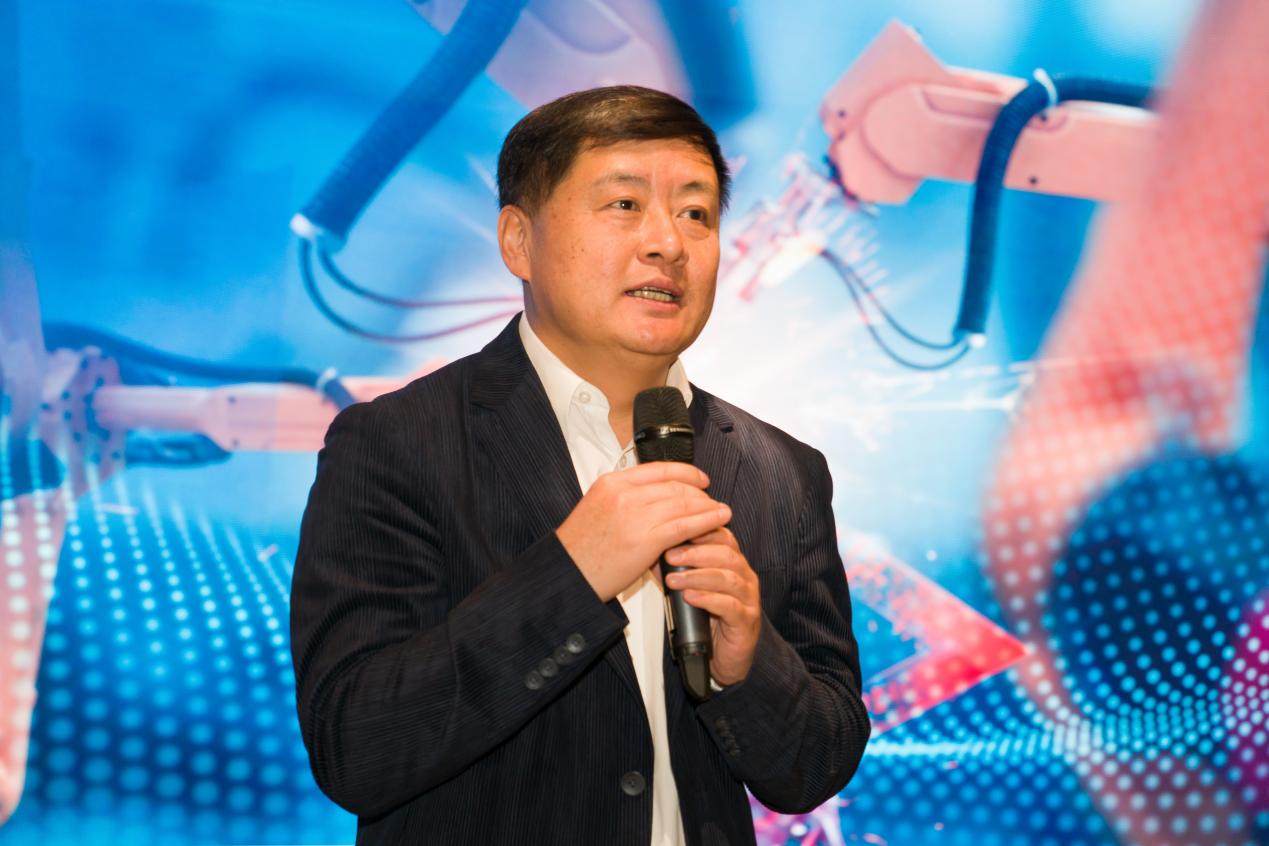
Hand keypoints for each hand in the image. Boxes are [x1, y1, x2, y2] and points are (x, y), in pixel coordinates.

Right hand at [557, 463, 731, 602]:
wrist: (567, 575)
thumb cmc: (580, 550)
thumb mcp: (597, 509)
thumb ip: (625, 499)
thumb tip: (656, 502)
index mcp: (612, 483)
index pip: (659, 469)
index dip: (686, 472)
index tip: (701, 479)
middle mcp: (624, 494)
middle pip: (675, 486)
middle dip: (700, 494)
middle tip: (712, 502)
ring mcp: (635, 516)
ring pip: (683, 503)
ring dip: (708, 507)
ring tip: (722, 512)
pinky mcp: (646, 540)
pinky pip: (685, 525)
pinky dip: (706, 522)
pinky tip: (718, 521)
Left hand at [662, 526, 760, 685]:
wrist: (726, 656)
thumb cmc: (711, 619)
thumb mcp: (693, 589)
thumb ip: (678, 571)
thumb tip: (653, 556)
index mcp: (734, 565)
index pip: (723, 538)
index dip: (703, 531)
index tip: (679, 529)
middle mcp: (745, 578)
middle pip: (727, 555)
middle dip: (696, 552)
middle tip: (670, 556)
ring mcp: (748, 599)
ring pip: (729, 579)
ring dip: (698, 576)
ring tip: (674, 580)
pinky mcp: (746, 621)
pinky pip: (730, 606)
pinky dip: (708, 599)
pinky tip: (691, 597)